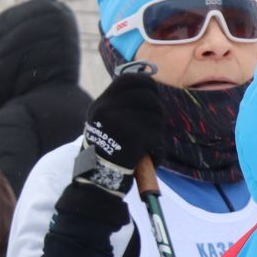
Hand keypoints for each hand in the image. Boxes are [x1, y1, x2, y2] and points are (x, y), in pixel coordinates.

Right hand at [53, 72, 160, 227]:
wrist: (98, 176)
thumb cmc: (106, 149)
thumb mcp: (104, 121)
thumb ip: (120, 104)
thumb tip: (147, 85)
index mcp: (101, 104)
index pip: (129, 79)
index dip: (145, 82)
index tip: (151, 93)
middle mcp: (108, 108)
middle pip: (148, 94)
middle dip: (156, 107)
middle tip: (153, 121)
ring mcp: (121, 121)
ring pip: (156, 114)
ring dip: (158, 128)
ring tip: (147, 141)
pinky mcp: (135, 135)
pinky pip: (157, 133)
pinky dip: (157, 146)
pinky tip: (147, 154)